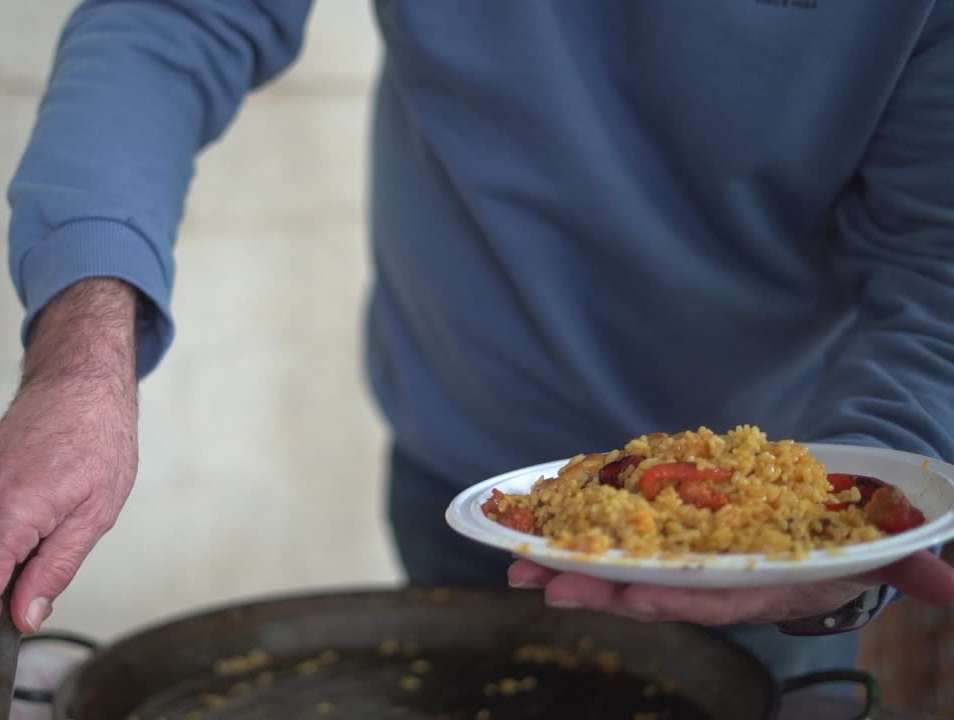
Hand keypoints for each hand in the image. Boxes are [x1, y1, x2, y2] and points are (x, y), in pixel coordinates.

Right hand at [0, 279, 138, 636]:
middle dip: (16, 580)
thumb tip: (24, 619)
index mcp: (7, 514)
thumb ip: (55, 570)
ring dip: (18, 550)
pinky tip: (45, 497)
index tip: (22, 616)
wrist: (78, 377)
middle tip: (62, 542)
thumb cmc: (98, 436)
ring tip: (59, 510)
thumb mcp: (95, 514)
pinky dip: (12, 528)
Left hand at [507, 551, 953, 624]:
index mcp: (764, 585)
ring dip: (570, 570)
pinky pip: (614, 533)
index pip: (719, 600)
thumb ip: (917, 565)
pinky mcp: (664, 529)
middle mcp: (718, 580)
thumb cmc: (849, 532)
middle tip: (545, 585)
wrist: (818, 513)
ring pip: (621, 568)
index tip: (637, 598)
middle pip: (654, 589)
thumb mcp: (885, 547)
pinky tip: (528, 532)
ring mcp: (685, 559)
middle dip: (601, 590)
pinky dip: (574, 535)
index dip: (679, 600)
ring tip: (516, 566)